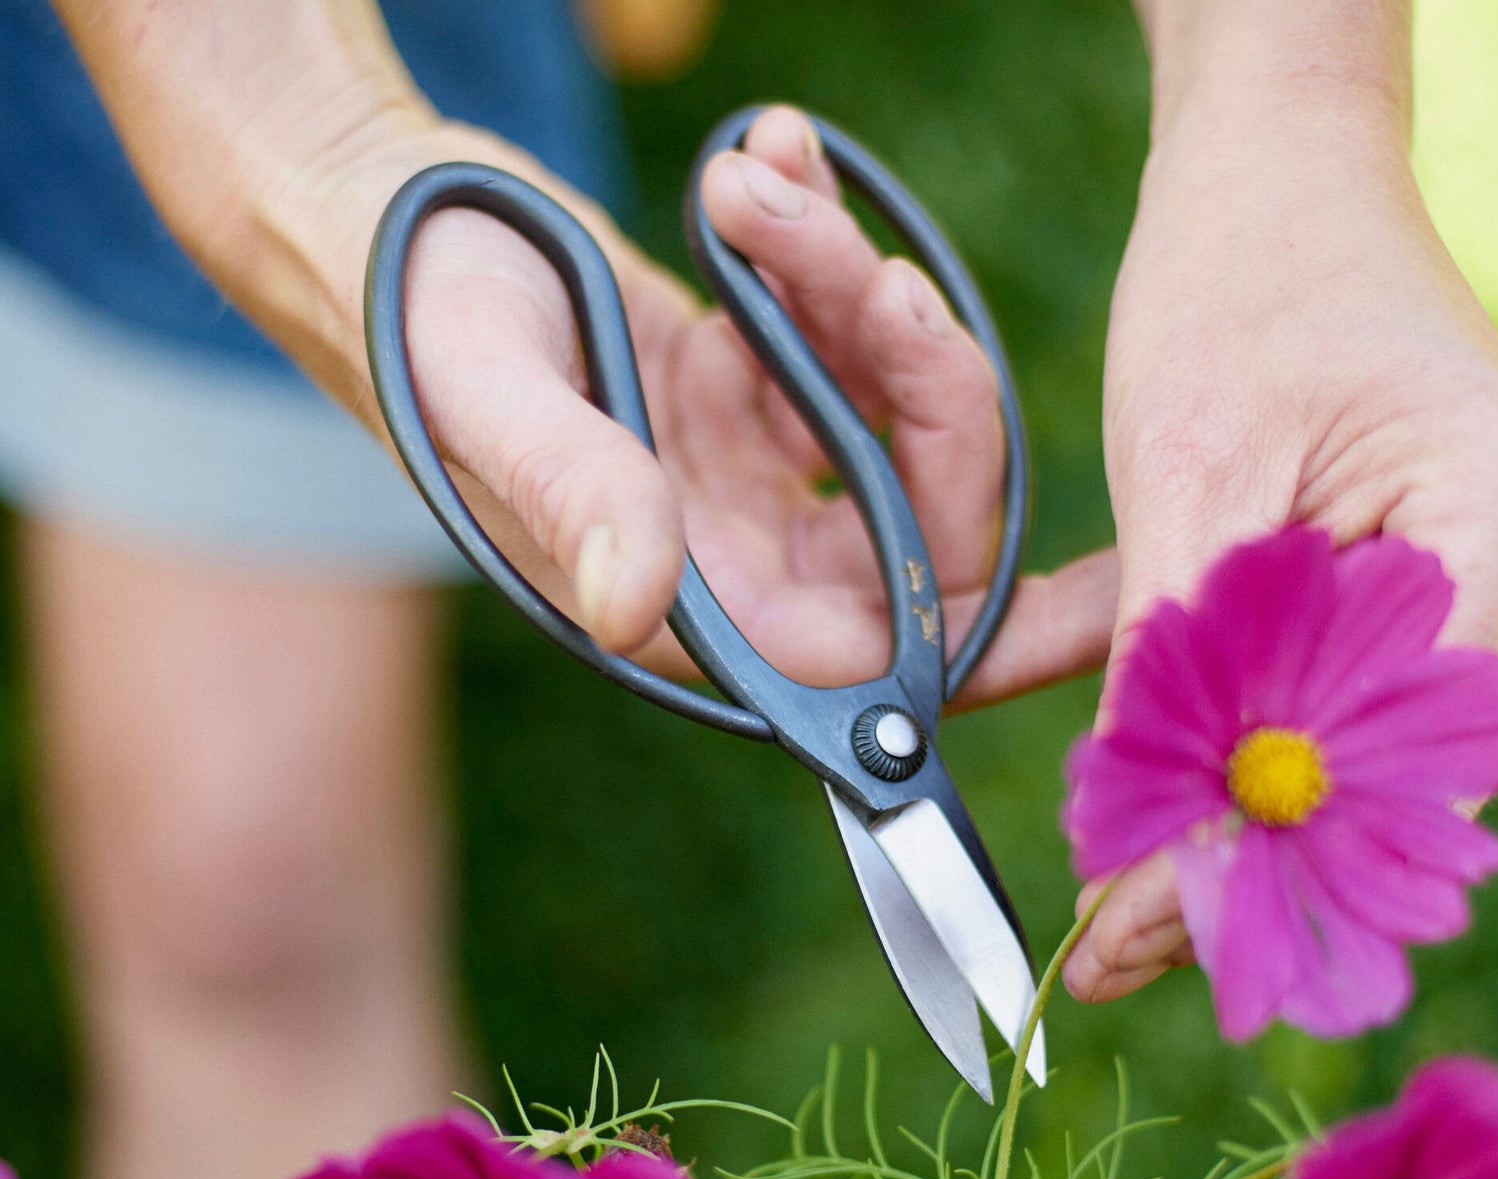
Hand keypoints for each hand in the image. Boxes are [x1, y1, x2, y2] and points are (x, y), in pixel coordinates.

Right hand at [398, 107, 1116, 703]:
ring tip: (764, 185)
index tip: (1098, 601)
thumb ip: (570, 495)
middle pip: (916, 527)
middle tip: (878, 278)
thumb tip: (642, 610)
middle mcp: (730, 559)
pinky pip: (840, 348)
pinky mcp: (742, 399)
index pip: (869, 660)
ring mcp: (743, 478)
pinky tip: (769, 167)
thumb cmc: (403, 307)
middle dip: (929, 397)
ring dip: (858, 294)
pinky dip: (825, 257)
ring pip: (889, 420)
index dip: (989, 644)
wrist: (366, 215)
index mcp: (683, 598)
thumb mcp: (481, 392)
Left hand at [1063, 92, 1497, 1003]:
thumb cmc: (1234, 285)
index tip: (1128, 938)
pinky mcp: (1437, 590)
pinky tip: (1164, 824)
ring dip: (1241, 833)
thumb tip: (1142, 847)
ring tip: (1119, 918)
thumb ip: (1174, 669)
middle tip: (1109, 959)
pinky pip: (1349, 713)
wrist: (1277, 181)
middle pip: (1387, 787)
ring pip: (1366, 765)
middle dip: (1242, 873)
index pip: (1382, 761)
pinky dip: (1253, 767)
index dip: (1251, 860)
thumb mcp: (1180, 483)